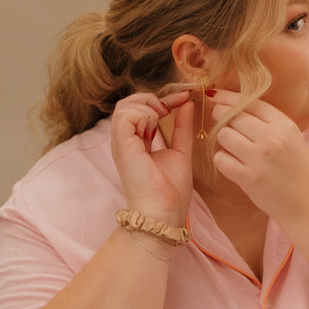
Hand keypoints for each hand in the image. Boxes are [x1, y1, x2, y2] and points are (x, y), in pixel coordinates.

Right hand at [110, 90, 195, 223]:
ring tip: (161, 121)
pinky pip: (126, 114)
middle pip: (129, 102)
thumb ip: (182, 127)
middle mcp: (126, 140)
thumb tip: (187, 104)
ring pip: (125, 105)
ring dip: (148, 107)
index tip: (185, 97)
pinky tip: (153, 129)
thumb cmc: (171, 190)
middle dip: (153, 99)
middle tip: (170, 109)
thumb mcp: (181, 150)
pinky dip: (143, 114)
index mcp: (137, 142)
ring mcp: (121, 142)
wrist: (164, 211)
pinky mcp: (121, 145)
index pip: (142, 109)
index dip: (164, 99)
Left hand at [209, 93, 308, 222]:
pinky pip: (221, 159)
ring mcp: (260, 158)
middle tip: (223, 125)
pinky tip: (233, 165)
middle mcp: (272, 138)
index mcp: (284, 125)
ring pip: (224, 135)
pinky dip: (223, 161)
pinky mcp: (249, 177)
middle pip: (233, 116)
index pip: (250, 102)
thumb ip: (268, 121)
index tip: (215, 96)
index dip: (228, 97)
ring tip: (235, 150)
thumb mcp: (291, 137)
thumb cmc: (298, 169)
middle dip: (222, 118)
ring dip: (224, 142)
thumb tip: (234, 105)